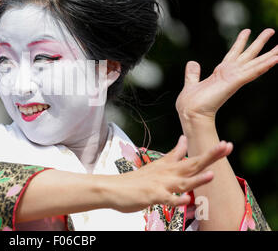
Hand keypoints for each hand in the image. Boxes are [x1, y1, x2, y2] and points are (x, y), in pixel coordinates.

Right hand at [107, 135, 232, 211]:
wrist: (113, 188)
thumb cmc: (136, 180)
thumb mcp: (157, 165)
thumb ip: (173, 154)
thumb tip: (184, 140)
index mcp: (168, 166)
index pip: (191, 156)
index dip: (209, 151)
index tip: (226, 145)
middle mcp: (166, 173)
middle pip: (191, 164)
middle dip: (210, 156)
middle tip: (226, 147)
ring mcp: (160, 184)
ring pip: (182, 182)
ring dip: (197, 179)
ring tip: (211, 174)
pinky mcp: (152, 196)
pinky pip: (167, 199)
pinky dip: (176, 199)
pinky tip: (186, 200)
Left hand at [176, 28, 276, 120]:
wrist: (190, 112)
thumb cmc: (191, 102)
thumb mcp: (191, 83)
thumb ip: (193, 73)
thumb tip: (192, 63)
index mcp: (221, 73)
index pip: (233, 54)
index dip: (240, 42)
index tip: (247, 30)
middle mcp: (230, 74)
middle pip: (249, 55)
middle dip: (259, 42)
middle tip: (271, 29)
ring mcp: (234, 78)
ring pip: (256, 63)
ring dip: (269, 55)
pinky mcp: (234, 82)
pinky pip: (252, 72)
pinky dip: (264, 66)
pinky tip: (276, 59)